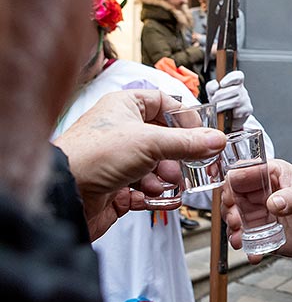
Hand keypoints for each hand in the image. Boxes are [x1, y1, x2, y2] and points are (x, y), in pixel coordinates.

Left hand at [54, 90, 226, 239]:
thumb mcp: (151, 143)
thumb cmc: (92, 156)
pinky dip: (156, 195)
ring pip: (158, 166)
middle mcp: (121, 131)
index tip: (202, 133)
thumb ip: (188, 143)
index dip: (185, 118)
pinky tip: (160, 198)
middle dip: (179, 155)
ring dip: (167, 177)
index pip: (164, 103)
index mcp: (124, 107)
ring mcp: (119, 160)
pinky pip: (146, 189)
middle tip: (191, 163)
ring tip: (167, 183)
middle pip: (165, 139)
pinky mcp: (117, 186)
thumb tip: (216, 140)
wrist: (64, 195)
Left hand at [206, 70, 252, 129]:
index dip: (230, 78)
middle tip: (214, 100)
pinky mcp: (247, 110)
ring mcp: (246, 100)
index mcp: (235, 83)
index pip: (238, 76)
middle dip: (220, 96)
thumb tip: (216, 85)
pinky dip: (229, 113)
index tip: (222, 84)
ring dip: (222, 105)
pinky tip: (226, 114)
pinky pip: (238, 111)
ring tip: (217, 108)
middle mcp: (242, 90)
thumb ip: (211, 86)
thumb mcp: (212, 93)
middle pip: (234, 89)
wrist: (226, 117)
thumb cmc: (220, 102)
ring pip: (236, 101)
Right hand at [222, 159, 291, 261]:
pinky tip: (254, 255)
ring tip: (239, 240)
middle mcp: (262, 194)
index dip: (232, 185)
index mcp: (270, 174)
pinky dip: (248, 250)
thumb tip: (273, 203)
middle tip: (237, 221)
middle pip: (233, 199)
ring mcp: (262, 214)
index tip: (231, 197)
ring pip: (237, 221)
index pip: (242, 174)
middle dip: (230, 210)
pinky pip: (249, 242)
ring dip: (233, 231)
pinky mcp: (265, 234)